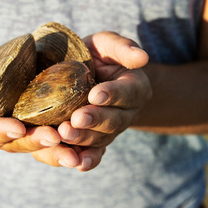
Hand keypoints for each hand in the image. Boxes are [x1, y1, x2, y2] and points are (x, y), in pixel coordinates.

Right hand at [0, 49, 81, 166]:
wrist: (3, 69)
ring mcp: (30, 136)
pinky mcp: (49, 131)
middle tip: (55, 138)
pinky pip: (61, 145)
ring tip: (75, 156)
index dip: (3, 131)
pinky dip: (74, 150)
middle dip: (37, 143)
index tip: (17, 127)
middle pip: (21, 144)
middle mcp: (8, 136)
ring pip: (43, 150)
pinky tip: (89, 153)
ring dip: (58, 153)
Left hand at [56, 31, 151, 169]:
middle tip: (75, 119)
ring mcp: (111, 131)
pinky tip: (76, 163)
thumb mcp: (107, 44)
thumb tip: (143, 57)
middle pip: (114, 121)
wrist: (79, 73)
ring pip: (100, 139)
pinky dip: (87, 160)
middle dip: (95, 120)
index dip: (113, 94)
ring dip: (83, 139)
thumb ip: (123, 47)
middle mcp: (127, 113)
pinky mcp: (95, 143)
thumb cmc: (95, 54)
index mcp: (135, 88)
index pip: (128, 92)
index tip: (95, 94)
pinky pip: (94, 155)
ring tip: (64, 134)